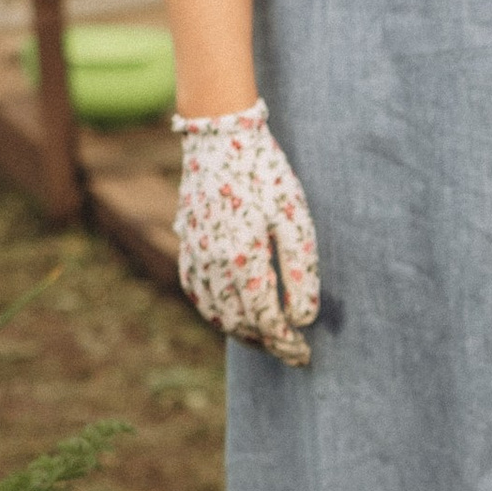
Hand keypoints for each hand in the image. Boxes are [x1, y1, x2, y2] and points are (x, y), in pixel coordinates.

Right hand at [171, 99, 318, 367]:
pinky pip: (196, 292)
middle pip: (239, 322)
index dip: (286, 341)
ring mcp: (193, 254)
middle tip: (293, 352)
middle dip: (267, 342)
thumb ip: (300, 271)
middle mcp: (211, 262)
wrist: (219, 138)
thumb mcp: (295, 219)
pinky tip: (236, 314)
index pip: (265, 318)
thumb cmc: (265, 175)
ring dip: (242, 331)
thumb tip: (302, 319)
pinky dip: (216, 311)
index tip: (305, 353)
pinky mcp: (186, 245)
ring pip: (215, 312)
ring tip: (269, 338)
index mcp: (241, 257)